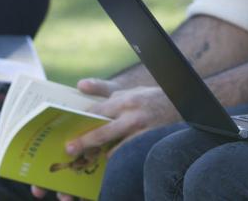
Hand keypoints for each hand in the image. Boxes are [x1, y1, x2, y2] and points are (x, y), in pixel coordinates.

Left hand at [26, 78, 171, 200]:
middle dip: (85, 142)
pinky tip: (108, 161)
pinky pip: (128, 154)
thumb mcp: (127, 90)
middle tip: (70, 149)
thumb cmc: (148, 98)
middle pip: (103, 132)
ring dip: (100, 155)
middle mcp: (132, 115)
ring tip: (87, 159)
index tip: (67, 131)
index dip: (81, 122)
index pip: (97, 112)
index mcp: (124, 100)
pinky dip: (117, 158)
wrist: (180, 104)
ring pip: (116, 148)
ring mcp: (142, 131)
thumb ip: (103, 89)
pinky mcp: (149, 142)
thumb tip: (80, 85)